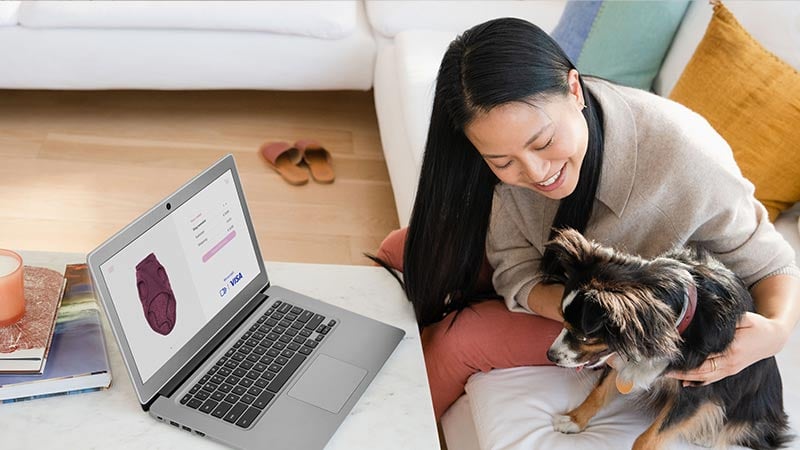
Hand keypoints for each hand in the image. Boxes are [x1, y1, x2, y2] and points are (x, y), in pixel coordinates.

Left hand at [666, 312, 786, 386]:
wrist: (772, 338)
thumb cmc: (756, 325)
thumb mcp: (743, 318)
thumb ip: (725, 320)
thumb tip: (703, 316)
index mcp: (732, 349)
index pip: (704, 356)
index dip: (687, 357)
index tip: (670, 355)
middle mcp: (730, 363)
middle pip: (701, 370)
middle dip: (681, 371)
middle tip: (662, 368)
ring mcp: (731, 369)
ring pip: (705, 377)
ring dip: (686, 377)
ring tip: (668, 374)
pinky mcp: (731, 371)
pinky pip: (712, 379)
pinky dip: (698, 381)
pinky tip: (684, 382)